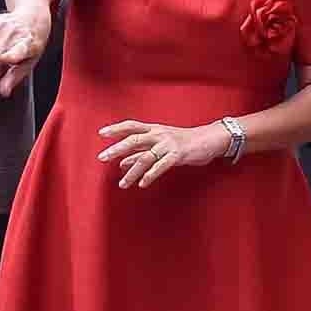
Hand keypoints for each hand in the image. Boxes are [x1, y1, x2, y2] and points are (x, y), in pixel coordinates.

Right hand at [0, 5, 52, 100]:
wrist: (32, 16)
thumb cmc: (32, 43)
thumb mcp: (31, 61)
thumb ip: (16, 76)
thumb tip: (3, 92)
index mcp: (27, 45)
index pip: (17, 52)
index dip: (9, 58)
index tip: (2, 69)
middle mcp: (13, 34)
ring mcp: (1, 26)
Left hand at [96, 120, 227, 189]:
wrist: (209, 140)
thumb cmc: (184, 142)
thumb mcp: (161, 144)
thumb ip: (142, 152)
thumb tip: (122, 162)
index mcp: (154, 129)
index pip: (131, 126)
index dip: (116, 128)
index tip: (101, 133)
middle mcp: (159, 134)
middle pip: (134, 140)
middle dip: (117, 149)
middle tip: (102, 157)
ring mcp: (168, 144)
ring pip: (145, 157)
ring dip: (132, 172)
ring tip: (123, 184)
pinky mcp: (178, 155)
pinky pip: (161, 166)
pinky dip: (150, 175)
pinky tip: (142, 184)